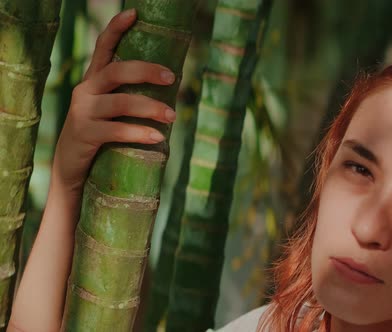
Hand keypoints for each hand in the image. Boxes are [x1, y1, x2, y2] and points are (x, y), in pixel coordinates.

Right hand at [51, 8, 177, 194]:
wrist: (71, 168)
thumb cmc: (101, 134)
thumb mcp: (110, 110)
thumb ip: (128, 95)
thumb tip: (172, 85)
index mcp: (94, 81)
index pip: (103, 47)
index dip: (116, 28)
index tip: (134, 13)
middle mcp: (85, 90)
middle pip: (117, 70)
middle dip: (146, 70)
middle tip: (172, 77)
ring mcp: (83, 112)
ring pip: (121, 102)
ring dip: (151, 108)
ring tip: (173, 116)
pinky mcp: (85, 134)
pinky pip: (116, 130)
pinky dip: (140, 133)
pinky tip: (158, 137)